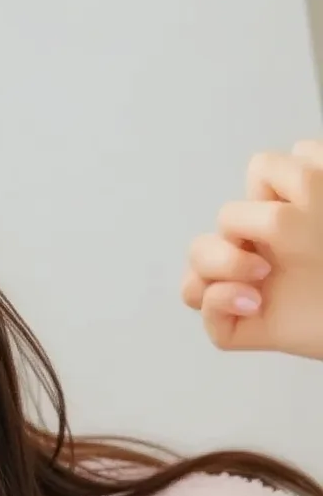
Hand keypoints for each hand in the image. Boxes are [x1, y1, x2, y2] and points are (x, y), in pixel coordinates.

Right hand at [182, 140, 322, 358]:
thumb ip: (297, 178)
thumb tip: (285, 165)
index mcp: (297, 210)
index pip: (256, 179)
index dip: (264, 188)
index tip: (290, 202)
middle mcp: (273, 247)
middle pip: (220, 223)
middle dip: (236, 230)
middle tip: (273, 248)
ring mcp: (256, 288)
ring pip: (198, 265)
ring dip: (219, 262)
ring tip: (261, 275)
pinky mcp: (250, 329)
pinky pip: (209, 320)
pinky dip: (218, 305)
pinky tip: (255, 304)